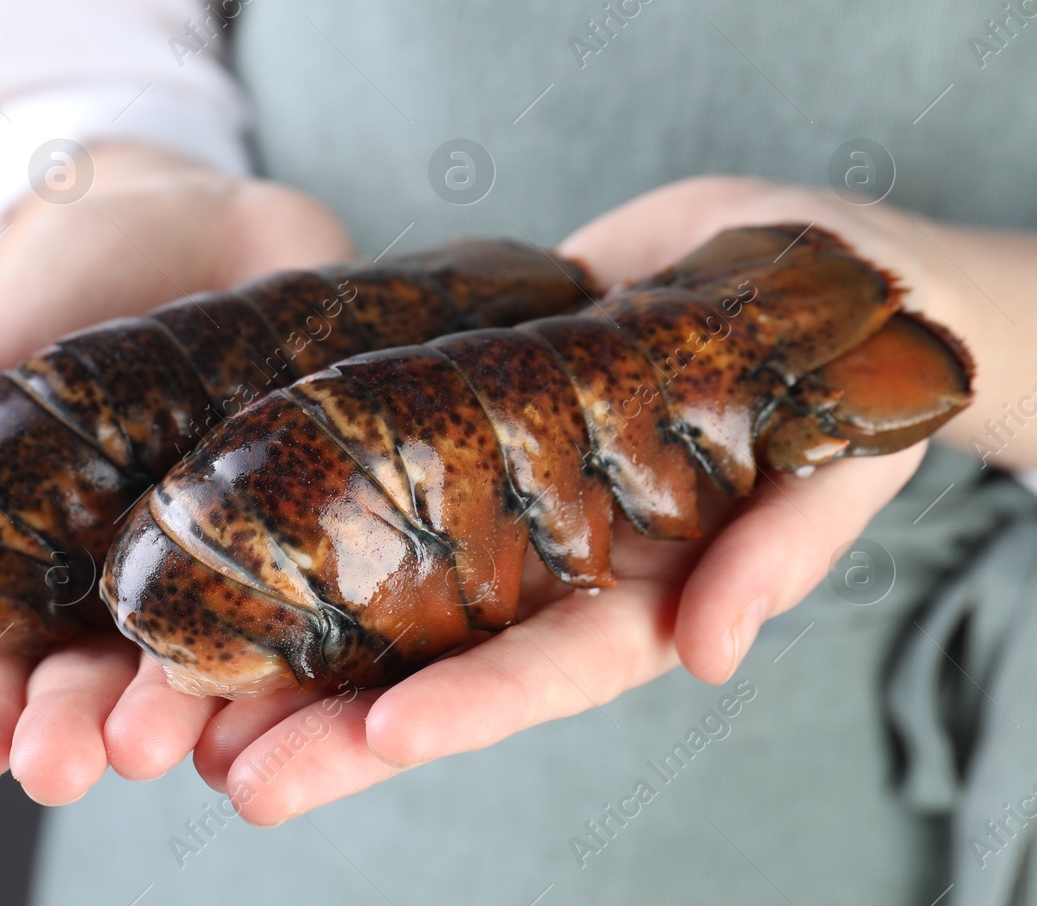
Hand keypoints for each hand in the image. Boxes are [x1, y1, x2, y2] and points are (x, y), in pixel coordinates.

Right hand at [0, 143, 352, 801]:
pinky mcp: (306, 514)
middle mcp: (129, 574)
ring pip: (201, 653)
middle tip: (67, 768)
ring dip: (175, 711)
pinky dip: (295, 645)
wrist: (184, 206)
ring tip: (158, 745)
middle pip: (97, 676)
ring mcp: (220, 548)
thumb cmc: (57, 287)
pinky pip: (310, 589)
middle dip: (75, 728)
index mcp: (38, 560)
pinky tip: (278, 693)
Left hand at [100, 174, 1036, 824]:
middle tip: (237, 775)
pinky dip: (299, 531)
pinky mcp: (463, 427)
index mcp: (646, 596)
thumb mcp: (836, 455)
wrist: (794, 261)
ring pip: (383, 598)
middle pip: (439, 663)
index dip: (469, 705)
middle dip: (338, 726)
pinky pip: (373, 488)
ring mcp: (503, 506)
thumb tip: (710, 653)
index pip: (549, 668)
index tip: (378, 741)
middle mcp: (557, 569)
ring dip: (289, 656)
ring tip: (186, 713)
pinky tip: (212, 560)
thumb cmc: (850, 365)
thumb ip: (779, 550)